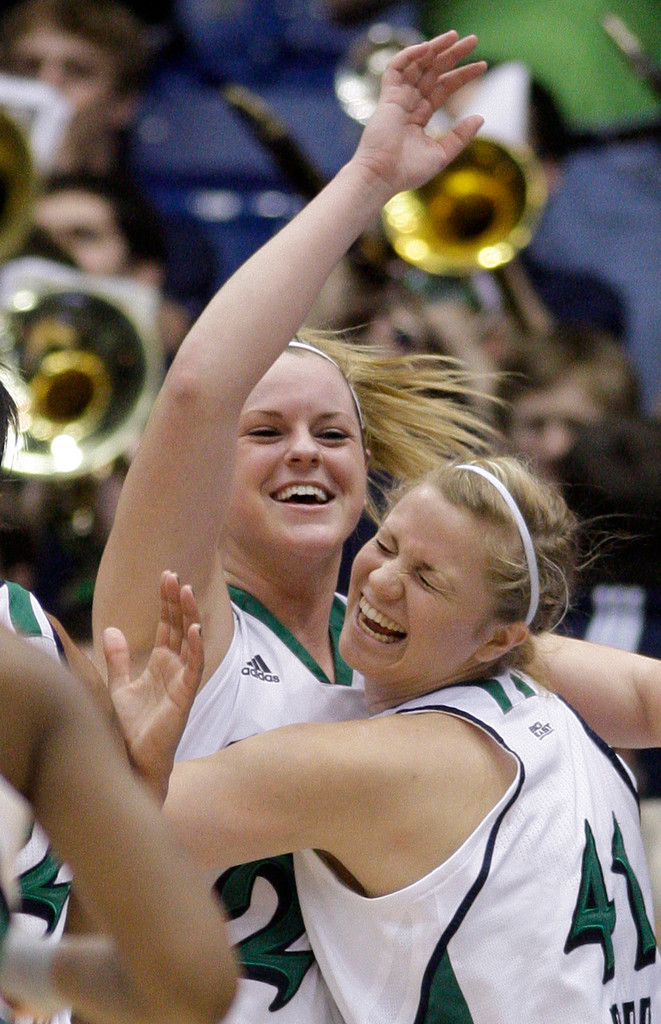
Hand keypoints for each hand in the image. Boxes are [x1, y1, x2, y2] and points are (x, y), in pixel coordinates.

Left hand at [104, 571, 203, 801]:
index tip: (166, 576)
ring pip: (191, 640)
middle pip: (181, 626)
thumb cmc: (131, 728)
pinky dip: (196, 647)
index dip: (167, 601)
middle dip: (178, 601)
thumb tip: (112, 628)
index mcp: (162, 663)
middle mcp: (175, 667)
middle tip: (175, 576)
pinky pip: (195, 667)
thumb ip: (118, 659)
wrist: (134, 760)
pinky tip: (194, 629)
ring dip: (190, 616)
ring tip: (186, 592)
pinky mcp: (186, 695)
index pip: (168, 625)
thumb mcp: (118, 687)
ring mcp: (183, 680)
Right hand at [355, 31, 485, 196]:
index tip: (482, 66)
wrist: (382, 177)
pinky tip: (428, 47)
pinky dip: (410, 55)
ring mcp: (397, 99)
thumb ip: (460, 136)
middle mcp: (409, 103)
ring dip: (435, 48)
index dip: (461, 76)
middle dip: (452, 55)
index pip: (443, 88)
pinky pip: (396, 68)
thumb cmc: (407, 172)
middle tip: (473, 40)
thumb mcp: (442, 154)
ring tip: (455, 36)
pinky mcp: (387, 97)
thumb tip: (480, 117)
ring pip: (417, 65)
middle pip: (433, 72)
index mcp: (420, 116)